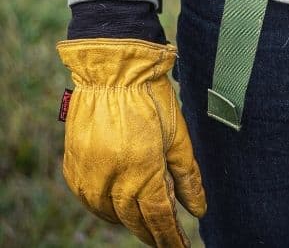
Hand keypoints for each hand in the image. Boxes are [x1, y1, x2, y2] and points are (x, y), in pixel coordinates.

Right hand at [57, 39, 205, 245]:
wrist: (113, 73)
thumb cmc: (152, 101)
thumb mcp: (179, 138)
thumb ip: (188, 177)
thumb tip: (198, 209)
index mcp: (143, 173)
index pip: (159, 219)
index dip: (171, 238)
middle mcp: (112, 181)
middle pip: (134, 221)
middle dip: (153, 233)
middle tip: (167, 239)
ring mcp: (89, 176)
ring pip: (110, 214)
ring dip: (129, 221)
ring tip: (147, 222)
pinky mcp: (73, 168)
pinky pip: (90, 200)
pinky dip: (106, 207)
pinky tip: (119, 206)